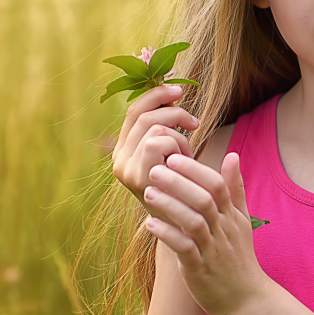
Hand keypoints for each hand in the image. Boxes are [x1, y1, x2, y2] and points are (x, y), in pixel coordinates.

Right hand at [111, 84, 199, 204]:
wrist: (186, 225)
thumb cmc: (185, 186)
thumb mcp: (174, 152)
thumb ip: (167, 125)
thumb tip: (172, 89)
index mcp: (124, 149)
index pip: (134, 110)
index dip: (156, 94)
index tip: (179, 89)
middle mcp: (119, 158)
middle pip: (143, 114)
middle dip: (173, 112)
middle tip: (194, 123)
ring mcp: (125, 168)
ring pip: (153, 127)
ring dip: (179, 137)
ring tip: (187, 156)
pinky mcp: (136, 177)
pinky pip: (158, 142)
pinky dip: (177, 147)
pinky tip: (184, 164)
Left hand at [142, 152, 268, 314]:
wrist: (247, 299)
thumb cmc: (239, 257)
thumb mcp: (242, 221)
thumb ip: (236, 188)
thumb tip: (232, 155)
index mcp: (231, 216)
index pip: (217, 185)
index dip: (195, 169)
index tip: (174, 156)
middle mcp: (223, 230)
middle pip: (204, 199)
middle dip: (179, 182)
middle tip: (155, 169)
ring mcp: (212, 249)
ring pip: (193, 222)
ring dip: (170, 205)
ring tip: (148, 192)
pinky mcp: (200, 269)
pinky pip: (184, 248)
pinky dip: (167, 235)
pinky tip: (150, 224)